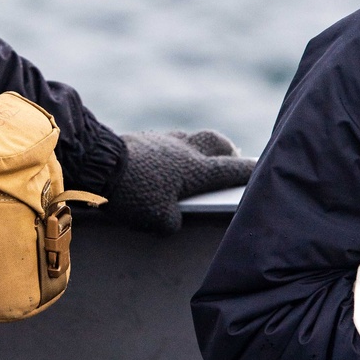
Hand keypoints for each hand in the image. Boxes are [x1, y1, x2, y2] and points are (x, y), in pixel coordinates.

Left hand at [106, 129, 255, 233]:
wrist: (96, 164)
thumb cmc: (133, 193)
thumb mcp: (159, 220)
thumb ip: (174, 221)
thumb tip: (173, 216)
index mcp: (197, 169)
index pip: (232, 169)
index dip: (250, 171)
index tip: (263, 169)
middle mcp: (184, 149)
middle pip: (215, 141)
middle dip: (226, 149)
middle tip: (230, 156)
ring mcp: (162, 140)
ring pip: (189, 138)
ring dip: (197, 147)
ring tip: (195, 159)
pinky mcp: (141, 139)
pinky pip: (165, 141)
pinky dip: (171, 150)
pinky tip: (161, 162)